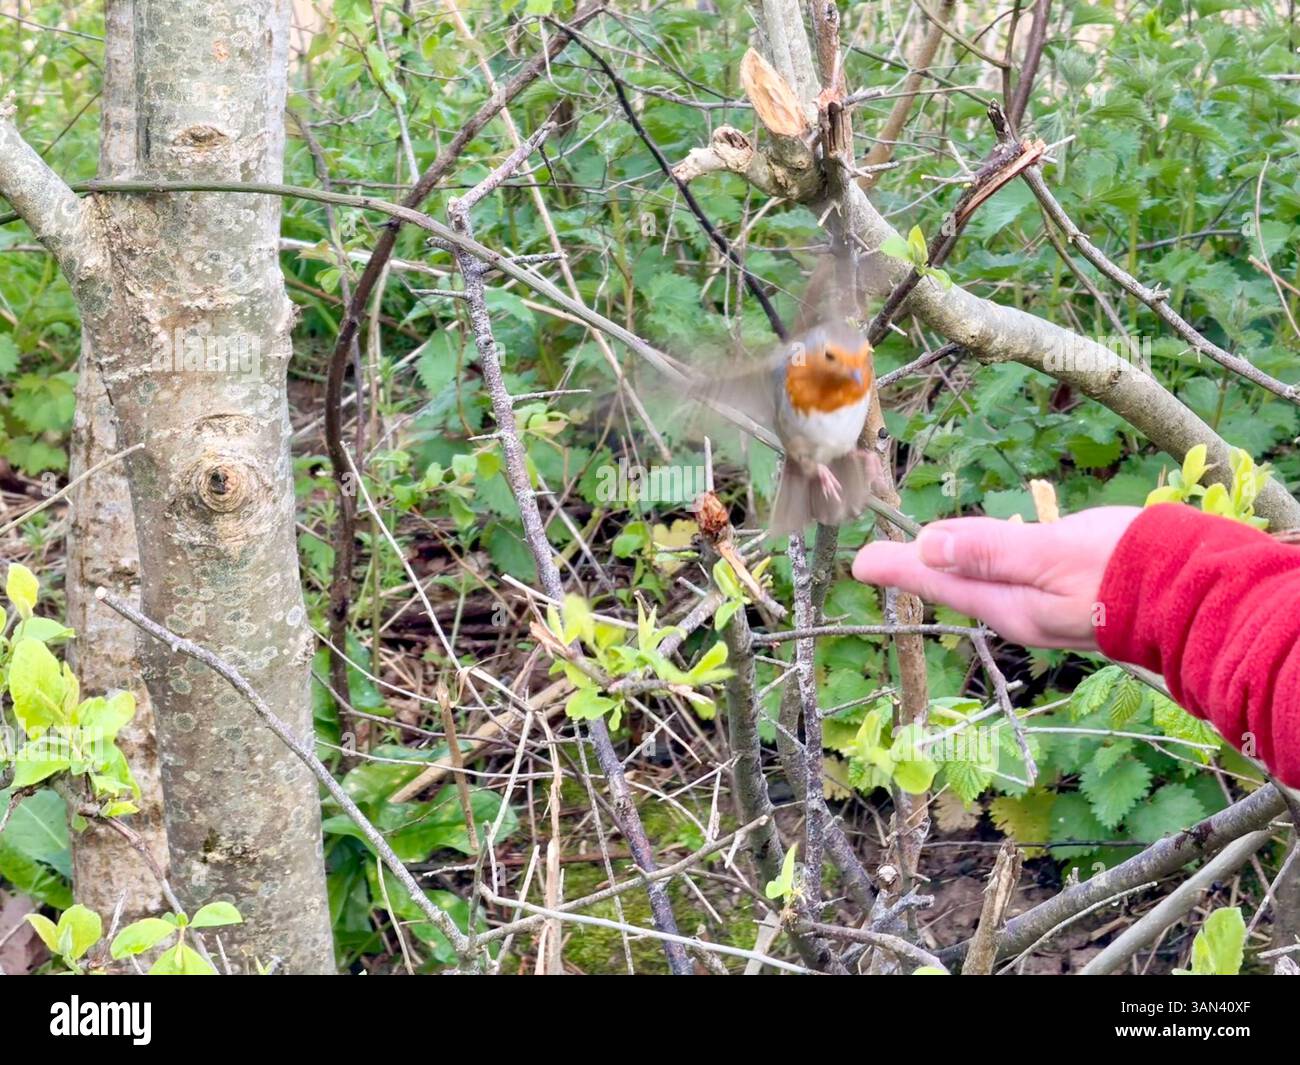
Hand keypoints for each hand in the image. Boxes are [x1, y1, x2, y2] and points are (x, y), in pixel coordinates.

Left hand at [851, 507, 1141, 649]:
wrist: (1195, 592)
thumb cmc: (1124, 568)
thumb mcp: (1052, 554)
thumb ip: (991, 551)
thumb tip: (927, 546)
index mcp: (1007, 604)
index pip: (937, 582)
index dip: (896, 568)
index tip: (858, 563)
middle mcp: (1019, 611)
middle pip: (953, 585)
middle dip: (915, 570)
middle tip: (877, 561)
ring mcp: (1044, 606)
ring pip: (982, 582)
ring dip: (947, 566)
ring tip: (919, 554)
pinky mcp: (1069, 594)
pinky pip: (1013, 578)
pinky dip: (987, 562)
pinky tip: (988, 553)